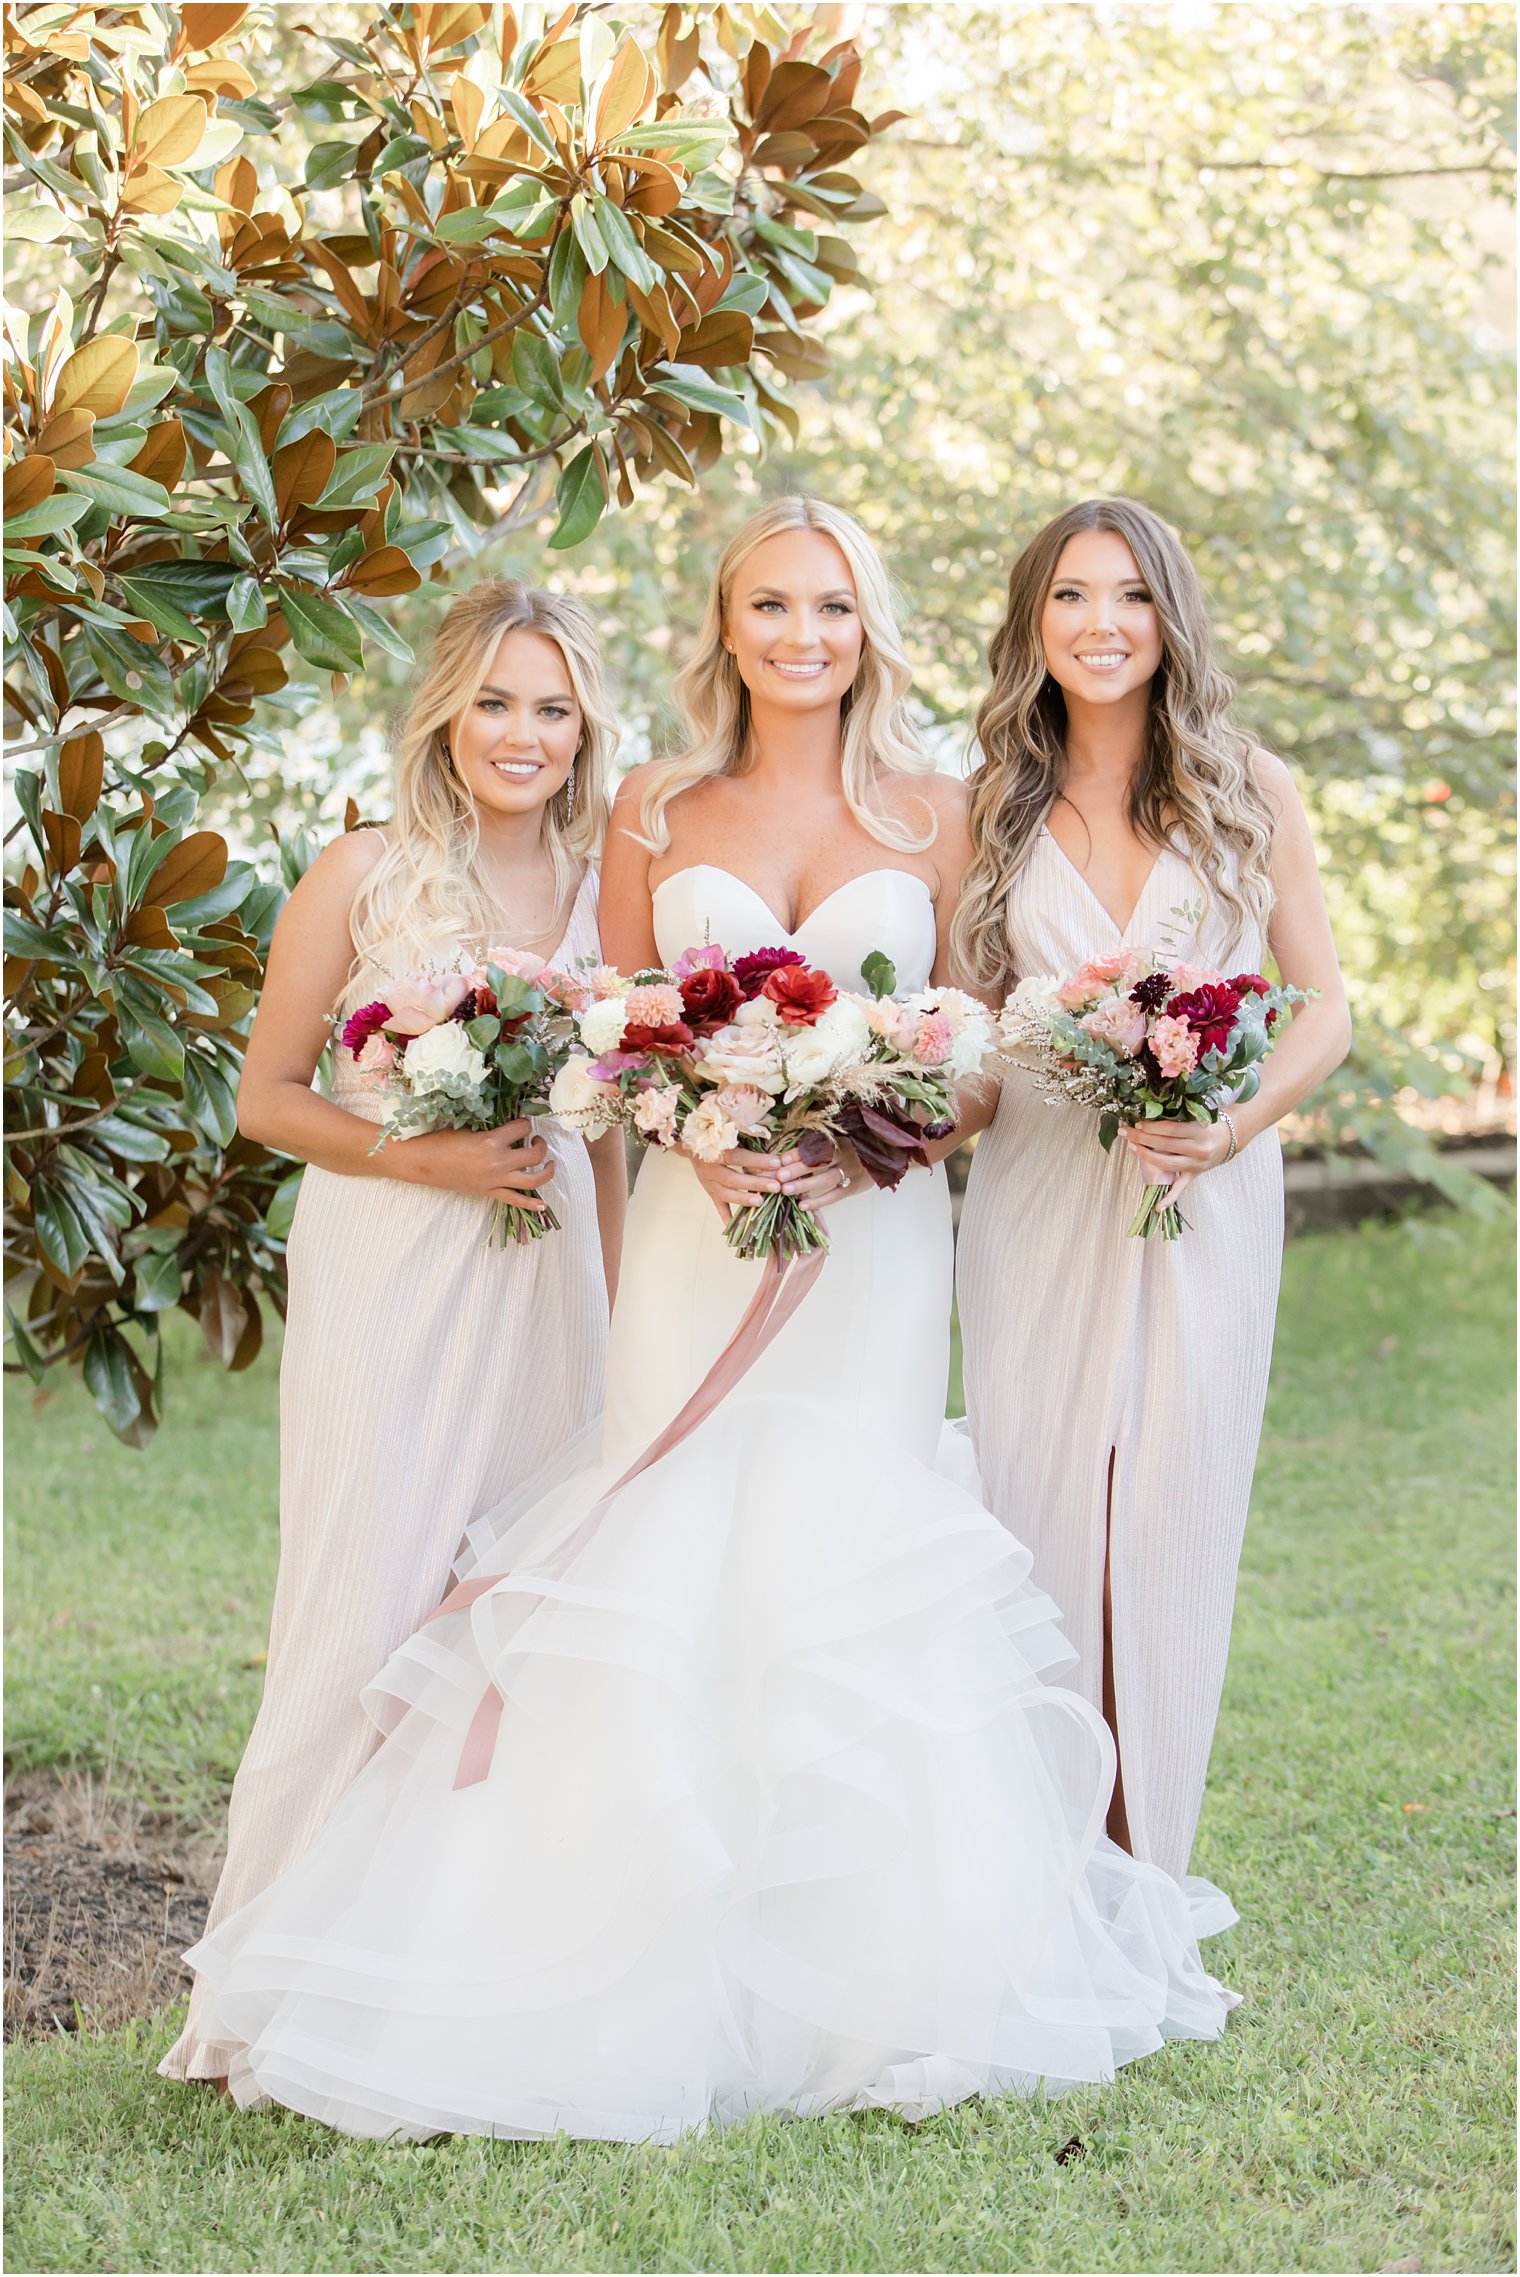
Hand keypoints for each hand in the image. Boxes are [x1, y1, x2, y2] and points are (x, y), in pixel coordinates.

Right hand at [395, 1118, 555, 1210]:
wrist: (422, 1162)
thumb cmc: (440, 1140)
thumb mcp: (467, 1128)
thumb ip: (490, 1129)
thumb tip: (506, 1127)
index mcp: (492, 1141)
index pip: (522, 1128)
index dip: (525, 1123)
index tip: (523, 1123)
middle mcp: (498, 1162)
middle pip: (534, 1155)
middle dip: (541, 1145)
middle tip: (536, 1140)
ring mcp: (495, 1180)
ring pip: (532, 1180)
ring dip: (546, 1171)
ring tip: (549, 1163)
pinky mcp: (488, 1192)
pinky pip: (514, 1200)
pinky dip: (530, 1204)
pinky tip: (543, 1205)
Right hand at [684, 1144, 790, 1223]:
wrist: (692, 1146)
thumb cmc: (718, 1138)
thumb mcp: (728, 1136)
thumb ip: (747, 1142)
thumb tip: (773, 1152)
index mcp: (716, 1151)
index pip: (739, 1157)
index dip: (757, 1160)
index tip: (777, 1163)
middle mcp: (711, 1170)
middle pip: (734, 1179)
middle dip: (755, 1183)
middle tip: (775, 1187)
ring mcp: (710, 1184)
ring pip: (727, 1195)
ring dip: (744, 1200)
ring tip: (761, 1203)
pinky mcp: (711, 1194)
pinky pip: (720, 1209)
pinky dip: (728, 1220)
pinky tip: (737, 1233)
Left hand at [772, 1139, 871, 1209]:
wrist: (884, 1158)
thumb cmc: (855, 1150)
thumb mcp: (841, 1142)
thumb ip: (821, 1146)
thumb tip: (789, 1155)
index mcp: (840, 1140)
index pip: (816, 1147)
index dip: (799, 1153)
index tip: (782, 1159)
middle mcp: (846, 1154)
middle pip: (820, 1162)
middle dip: (798, 1169)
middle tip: (779, 1175)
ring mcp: (852, 1171)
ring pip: (826, 1179)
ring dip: (805, 1185)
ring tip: (786, 1190)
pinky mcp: (855, 1186)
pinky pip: (835, 1195)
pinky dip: (819, 1201)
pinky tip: (803, 1205)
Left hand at [1121, 1116, 1233, 1215]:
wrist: (1228, 1139)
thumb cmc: (1209, 1125)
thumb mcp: (1197, 1117)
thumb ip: (1176, 1118)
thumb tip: (1148, 1119)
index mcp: (1200, 1132)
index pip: (1171, 1130)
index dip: (1152, 1127)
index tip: (1138, 1123)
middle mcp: (1199, 1150)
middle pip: (1165, 1145)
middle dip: (1142, 1137)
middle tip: (1126, 1131)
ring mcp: (1196, 1165)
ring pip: (1167, 1164)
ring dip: (1146, 1156)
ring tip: (1132, 1147)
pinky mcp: (1194, 1176)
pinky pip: (1180, 1189)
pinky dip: (1168, 1199)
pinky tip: (1157, 1207)